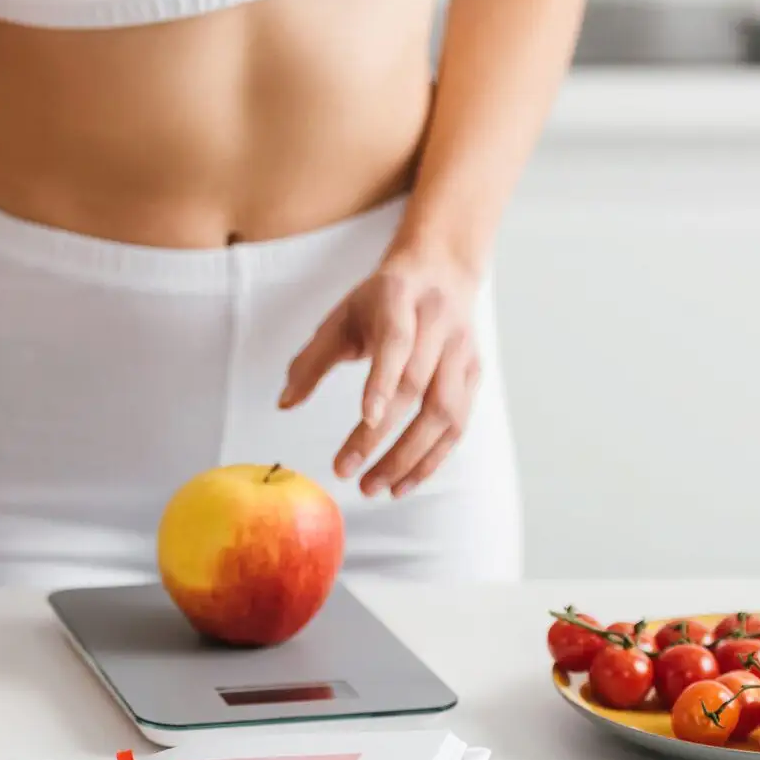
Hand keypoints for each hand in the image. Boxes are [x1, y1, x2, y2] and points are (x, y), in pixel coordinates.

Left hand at [280, 248, 482, 498]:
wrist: (441, 271)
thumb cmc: (382, 299)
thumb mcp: (340, 316)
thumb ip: (311, 359)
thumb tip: (284, 404)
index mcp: (401, 300)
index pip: (397, 343)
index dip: (383, 382)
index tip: (365, 419)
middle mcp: (439, 325)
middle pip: (418, 388)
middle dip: (382, 437)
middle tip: (347, 471)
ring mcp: (463, 352)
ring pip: (446, 413)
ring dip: (410, 458)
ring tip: (375, 488)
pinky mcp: (474, 374)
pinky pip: (458, 425)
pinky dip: (432, 459)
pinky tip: (404, 483)